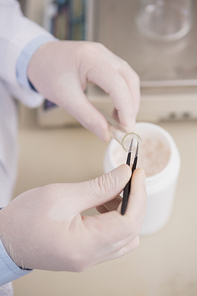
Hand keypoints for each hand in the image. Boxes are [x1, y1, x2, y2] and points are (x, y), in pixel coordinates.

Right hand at [0, 165, 145, 271]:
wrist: (4, 239)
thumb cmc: (25, 218)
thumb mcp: (62, 195)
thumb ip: (98, 186)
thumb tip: (124, 175)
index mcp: (84, 245)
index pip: (128, 223)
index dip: (138, 195)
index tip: (137, 174)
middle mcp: (90, 257)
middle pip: (130, 231)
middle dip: (134, 201)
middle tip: (127, 178)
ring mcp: (89, 258)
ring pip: (125, 237)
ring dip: (124, 210)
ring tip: (110, 190)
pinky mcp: (86, 254)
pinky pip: (112, 238)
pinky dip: (114, 218)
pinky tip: (102, 202)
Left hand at [27, 41, 139, 140]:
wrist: (37, 57)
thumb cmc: (47, 73)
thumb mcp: (65, 98)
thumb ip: (88, 117)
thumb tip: (106, 135)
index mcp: (90, 58)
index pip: (117, 84)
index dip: (125, 108)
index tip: (126, 128)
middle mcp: (102, 53)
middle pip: (129, 79)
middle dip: (131, 105)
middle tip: (127, 126)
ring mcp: (104, 55)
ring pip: (128, 78)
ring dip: (129, 100)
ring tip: (122, 120)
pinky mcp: (104, 61)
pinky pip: (121, 77)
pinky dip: (123, 94)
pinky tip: (117, 108)